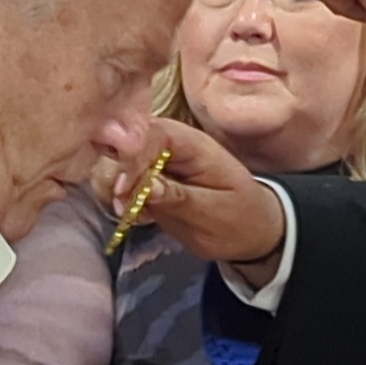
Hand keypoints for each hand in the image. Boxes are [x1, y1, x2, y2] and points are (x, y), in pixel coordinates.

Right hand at [103, 117, 287, 272]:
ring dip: (115, 188)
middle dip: (117, 172)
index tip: (125, 189)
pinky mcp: (148, 180)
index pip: (153, 134)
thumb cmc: (240, 218)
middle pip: (127, 142)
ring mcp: (156, 162)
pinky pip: (122, 183)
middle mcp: (170, 146)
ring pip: (117, 163)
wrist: (250, 231)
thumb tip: (146, 186)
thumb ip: (179, 198)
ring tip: (128, 213)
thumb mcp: (214, 212)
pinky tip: (134, 216)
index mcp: (193, 144)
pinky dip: (120, 199)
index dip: (133, 157)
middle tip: (121, 204)